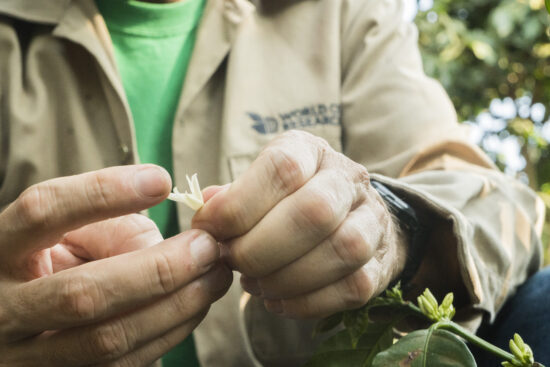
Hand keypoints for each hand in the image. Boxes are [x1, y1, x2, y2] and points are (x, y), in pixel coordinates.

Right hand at [0, 165, 231, 365]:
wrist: (17, 319)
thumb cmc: (54, 261)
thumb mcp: (68, 232)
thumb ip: (113, 226)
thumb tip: (171, 247)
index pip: (43, 213)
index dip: (103, 193)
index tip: (161, 180)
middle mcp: (2, 308)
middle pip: (83, 294)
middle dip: (159, 269)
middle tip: (207, 247)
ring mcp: (25, 357)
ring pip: (108, 340)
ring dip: (177, 305)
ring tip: (215, 274)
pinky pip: (124, 364)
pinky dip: (170, 332)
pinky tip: (195, 304)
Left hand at [193, 131, 406, 318]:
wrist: (352, 218)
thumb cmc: (292, 200)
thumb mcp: (262, 183)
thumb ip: (233, 196)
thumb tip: (205, 207)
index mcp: (312, 152)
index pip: (283, 167)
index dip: (240, 203)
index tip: (207, 228)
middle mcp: (349, 180)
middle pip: (314, 211)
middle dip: (260, 247)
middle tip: (232, 261)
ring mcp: (372, 222)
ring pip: (340, 250)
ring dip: (284, 277)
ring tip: (253, 282)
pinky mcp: (381, 264)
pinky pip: (351, 288)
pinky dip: (305, 302)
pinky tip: (276, 300)